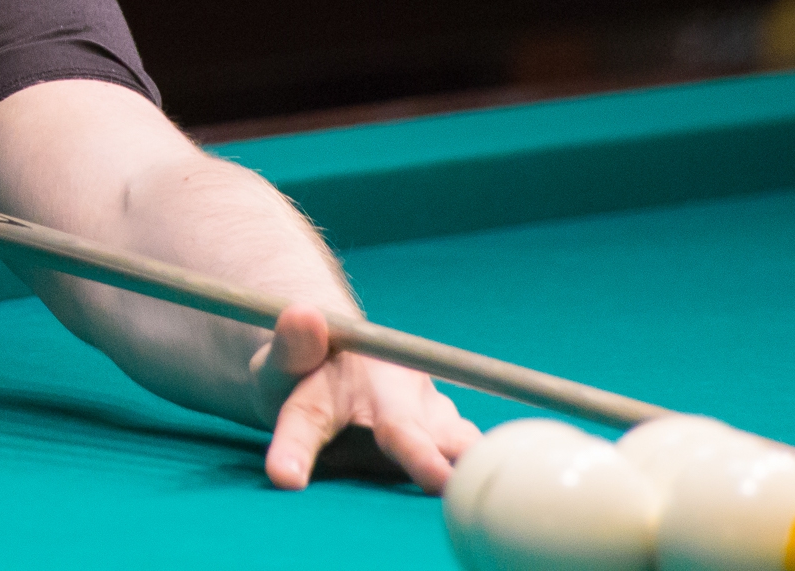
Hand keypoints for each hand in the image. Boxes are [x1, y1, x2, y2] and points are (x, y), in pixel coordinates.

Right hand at [252, 304, 479, 491]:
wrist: (334, 379)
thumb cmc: (302, 371)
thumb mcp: (286, 353)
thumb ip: (295, 341)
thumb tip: (305, 316)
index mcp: (315, 409)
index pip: (301, 424)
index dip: (292, 451)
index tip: (284, 477)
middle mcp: (367, 434)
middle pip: (396, 439)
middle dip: (419, 458)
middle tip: (439, 478)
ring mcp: (410, 436)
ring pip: (447, 442)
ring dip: (469, 453)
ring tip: (483, 468)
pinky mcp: (441, 434)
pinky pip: (466, 441)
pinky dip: (484, 449)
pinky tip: (510, 461)